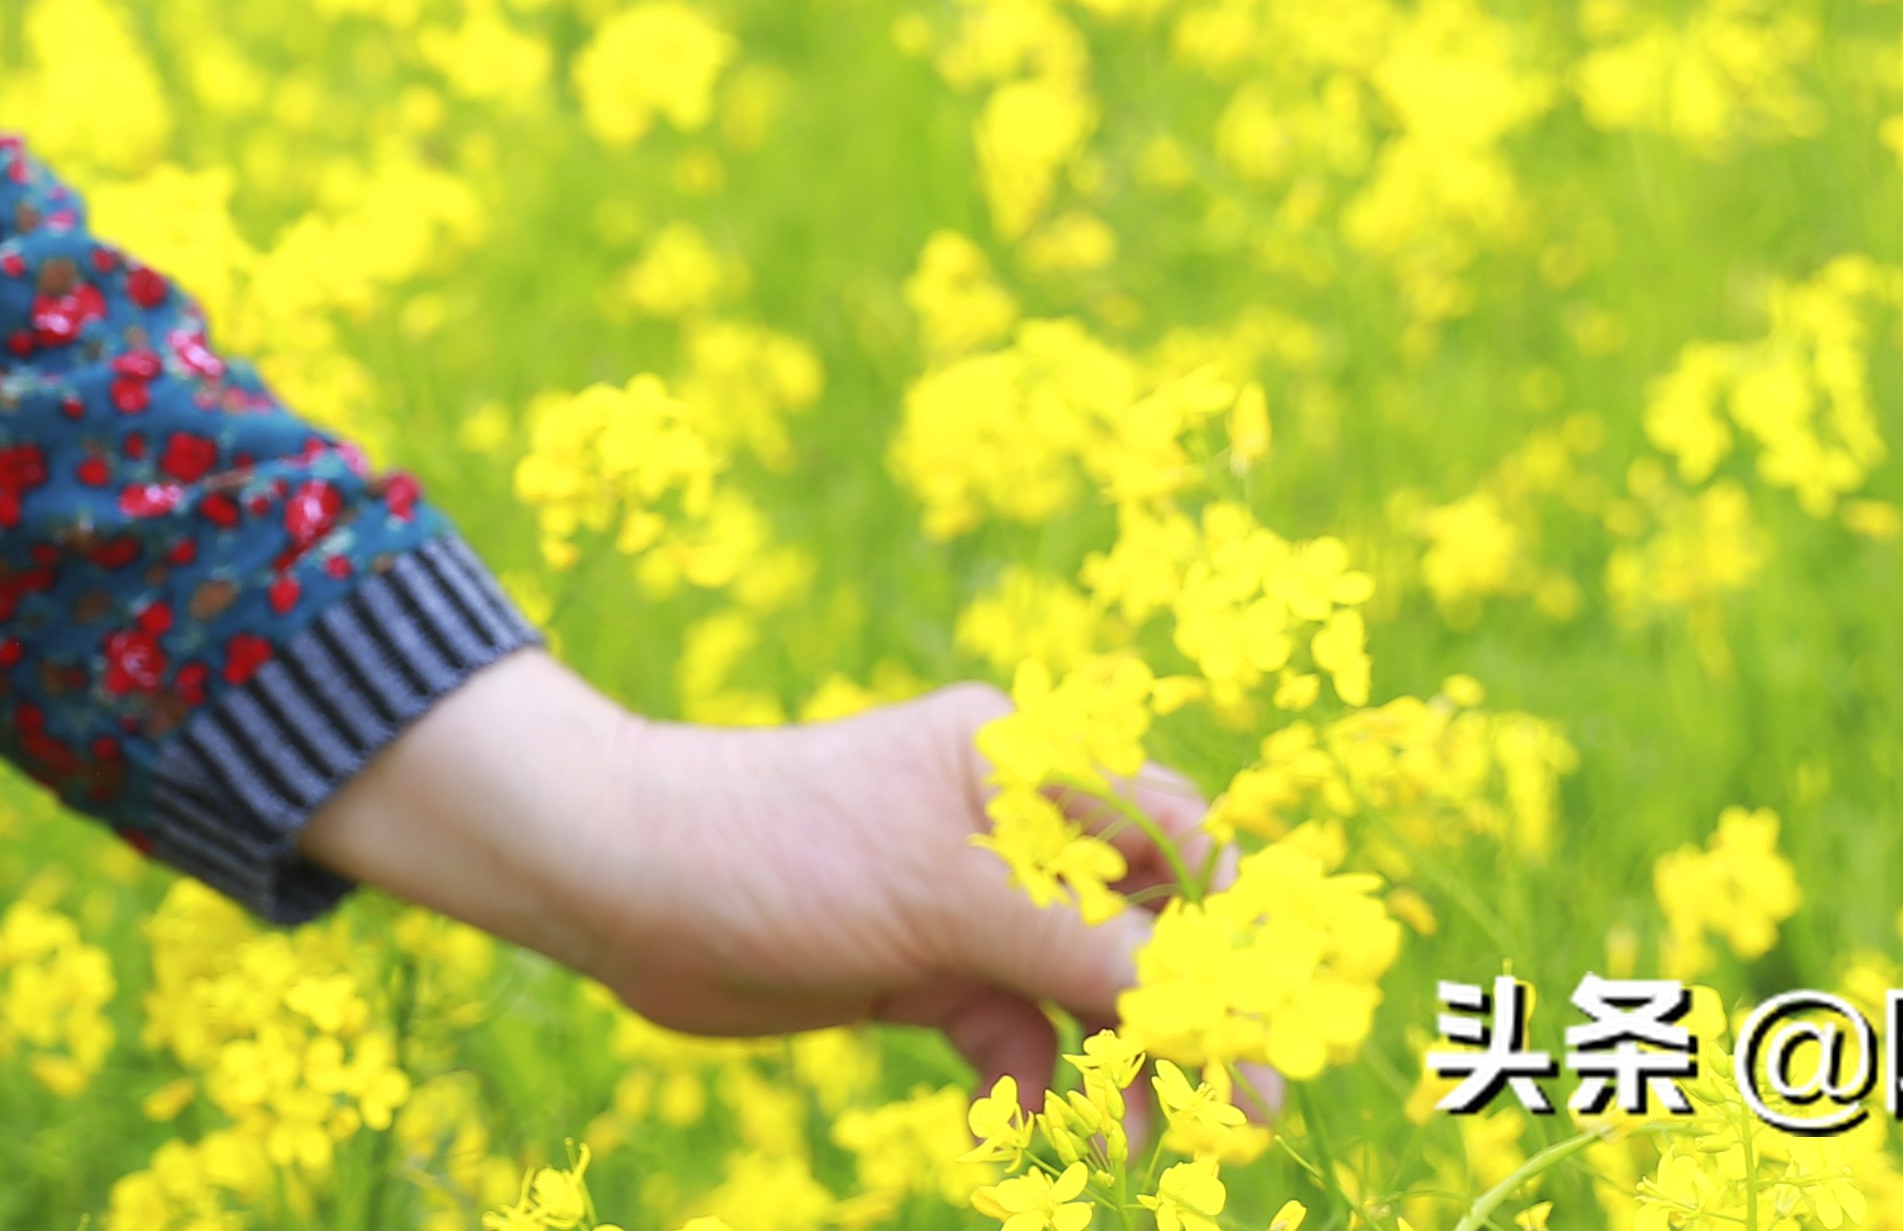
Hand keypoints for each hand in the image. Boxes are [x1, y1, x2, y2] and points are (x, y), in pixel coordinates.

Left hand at [295, 651, 1221, 1108]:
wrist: (623, 885)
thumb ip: (1093, 955)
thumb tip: (1226, 1016)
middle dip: (1192, 1012)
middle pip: (1145, 923)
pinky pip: (1018, 1033)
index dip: (1237, 925)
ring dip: (1123, 1063)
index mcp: (1027, 761)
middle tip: (1243, 1112)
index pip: (1178, 834)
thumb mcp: (952, 900)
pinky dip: (1036, 1081)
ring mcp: (966, 901)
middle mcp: (1009, 826)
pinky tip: (1026, 1123)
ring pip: (1087, 990)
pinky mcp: (924, 969)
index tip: (1279, 1019)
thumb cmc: (783, 849)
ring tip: (1144, 1141)